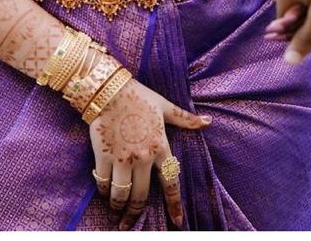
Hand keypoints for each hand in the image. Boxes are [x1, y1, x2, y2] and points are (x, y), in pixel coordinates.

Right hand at [89, 77, 210, 229]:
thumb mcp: (164, 106)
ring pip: (121, 195)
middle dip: (136, 212)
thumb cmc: (138, 96)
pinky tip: (104, 191)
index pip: (170, 182)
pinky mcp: (103, 156)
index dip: (175, 204)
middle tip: (130, 220)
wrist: (108, 89)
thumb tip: (207, 122)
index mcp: (160, 146)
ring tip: (116, 210)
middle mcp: (143, 157)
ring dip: (118, 206)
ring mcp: (122, 158)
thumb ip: (185, 118)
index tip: (177, 221)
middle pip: (141, 196)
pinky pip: (103, 183)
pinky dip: (103, 191)